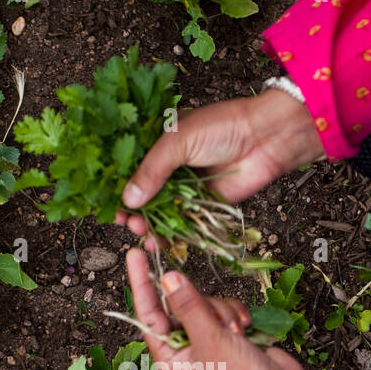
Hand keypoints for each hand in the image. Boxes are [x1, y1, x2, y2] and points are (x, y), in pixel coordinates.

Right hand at [115, 89, 324, 250]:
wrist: (267, 138)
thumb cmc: (223, 126)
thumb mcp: (179, 141)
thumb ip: (153, 170)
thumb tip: (128, 200)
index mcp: (159, 141)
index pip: (129, 164)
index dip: (115, 183)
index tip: (103, 200)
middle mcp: (170, 164)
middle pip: (142, 191)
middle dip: (129, 208)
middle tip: (122, 220)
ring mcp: (186, 185)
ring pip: (159, 210)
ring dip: (146, 223)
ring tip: (138, 231)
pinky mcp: (203, 204)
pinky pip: (181, 223)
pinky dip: (168, 234)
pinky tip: (155, 242)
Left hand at [126, 248, 333, 369]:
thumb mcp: (211, 339)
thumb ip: (188, 306)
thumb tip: (167, 278)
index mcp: (169, 358)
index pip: (148, 314)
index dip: (142, 283)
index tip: (136, 254)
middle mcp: (183, 349)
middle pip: (178, 305)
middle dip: (201, 305)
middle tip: (219, 323)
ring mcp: (206, 340)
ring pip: (205, 303)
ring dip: (223, 311)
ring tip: (236, 332)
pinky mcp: (227, 333)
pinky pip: (223, 308)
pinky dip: (235, 313)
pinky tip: (246, 328)